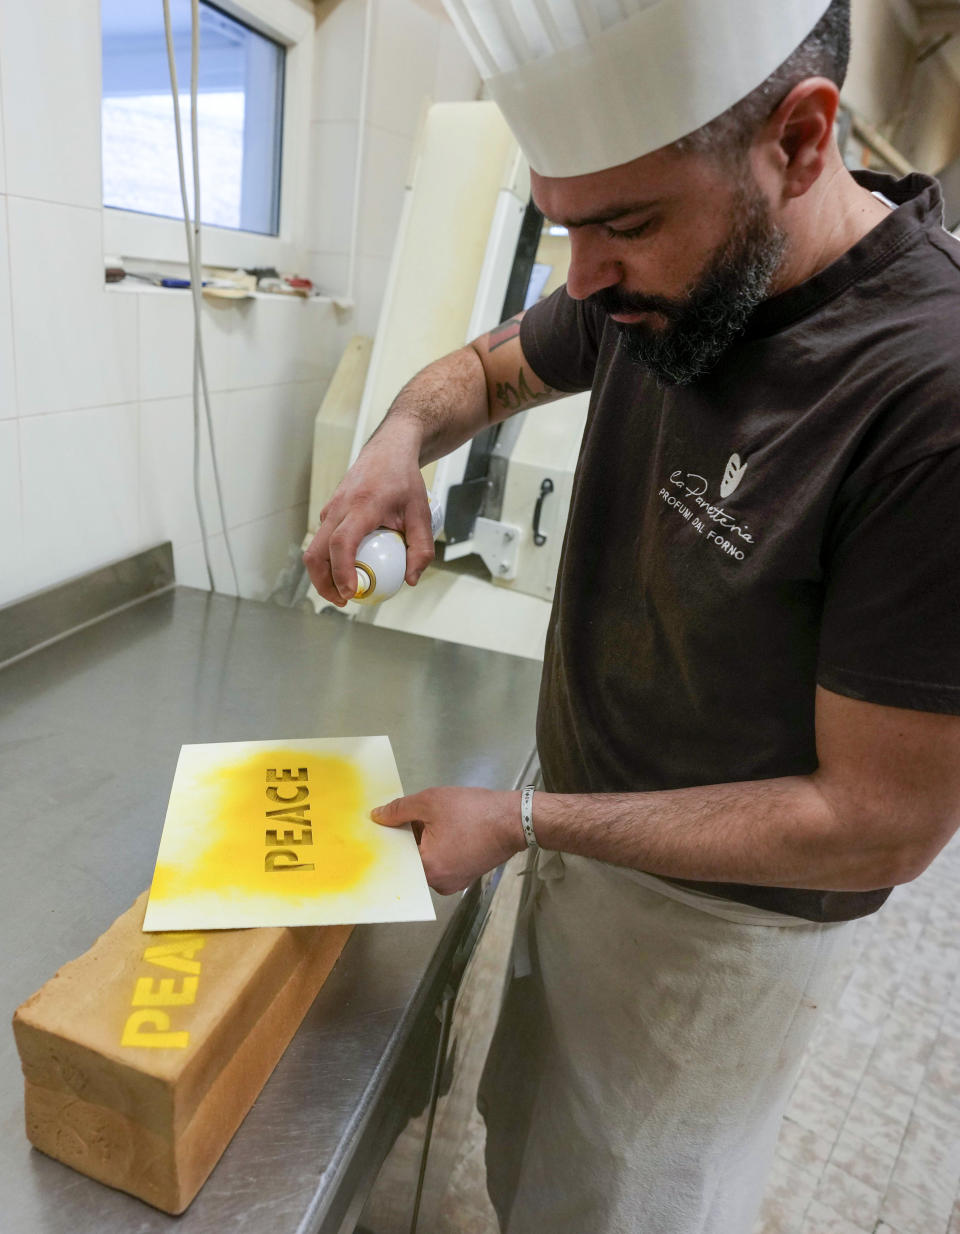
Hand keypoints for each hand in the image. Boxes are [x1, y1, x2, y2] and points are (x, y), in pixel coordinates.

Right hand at [302, 425, 434, 606]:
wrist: (388, 450)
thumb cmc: (404, 481)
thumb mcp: (421, 514)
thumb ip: (421, 549)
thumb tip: (410, 580)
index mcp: (362, 506)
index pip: (341, 542)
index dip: (342, 571)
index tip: (350, 592)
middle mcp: (340, 507)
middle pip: (316, 551)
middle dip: (323, 583)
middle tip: (343, 601)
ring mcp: (331, 508)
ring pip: (314, 548)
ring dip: (323, 574)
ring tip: (343, 592)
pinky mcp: (329, 512)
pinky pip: (321, 540)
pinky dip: (328, 560)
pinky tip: (347, 570)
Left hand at [372, 787, 524, 893]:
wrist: (515, 820)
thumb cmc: (473, 811)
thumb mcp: (430, 802)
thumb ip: (399, 810)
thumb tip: (377, 817)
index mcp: (427, 869)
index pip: (395, 856)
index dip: (390, 837)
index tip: (387, 822)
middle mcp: (438, 884)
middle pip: (410, 861)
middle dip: (408, 838)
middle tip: (410, 816)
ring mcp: (454, 883)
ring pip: (427, 861)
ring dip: (424, 842)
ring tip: (431, 820)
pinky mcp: (465, 877)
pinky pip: (442, 863)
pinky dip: (439, 847)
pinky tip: (445, 828)